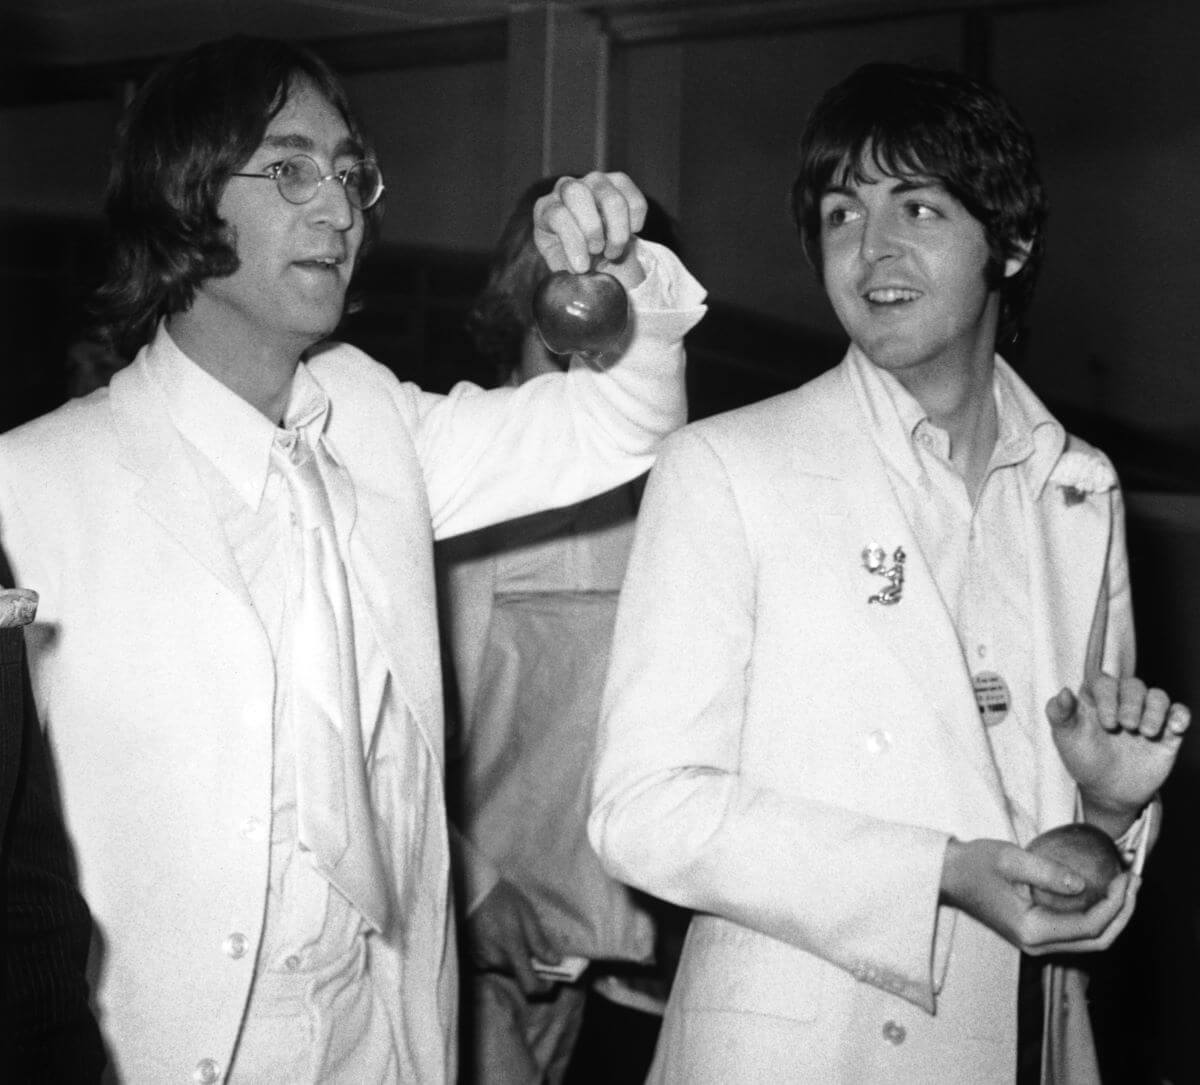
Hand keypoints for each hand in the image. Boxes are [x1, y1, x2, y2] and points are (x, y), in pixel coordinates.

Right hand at [466, 878, 560, 994]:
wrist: (471, 889)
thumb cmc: (501, 898)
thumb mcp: (526, 914)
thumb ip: (539, 941)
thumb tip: (554, 961)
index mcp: (511, 948)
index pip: (530, 985)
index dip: (543, 986)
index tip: (551, 979)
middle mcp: (495, 960)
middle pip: (519, 976)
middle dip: (529, 967)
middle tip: (535, 949)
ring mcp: (482, 960)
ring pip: (506, 970)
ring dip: (514, 961)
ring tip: (515, 937)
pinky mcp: (474, 958)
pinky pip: (494, 964)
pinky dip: (501, 956)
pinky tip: (501, 937)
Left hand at [533, 172, 648, 287]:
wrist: (601, 258)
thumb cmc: (578, 266)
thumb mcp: (567, 276)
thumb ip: (567, 281)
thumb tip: (576, 296)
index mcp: (545, 211)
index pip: (556, 214)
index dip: (572, 241)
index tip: (582, 268)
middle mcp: (566, 190)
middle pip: (576, 192)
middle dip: (592, 227)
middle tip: (598, 252)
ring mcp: (593, 182)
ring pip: (610, 196)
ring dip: (618, 232)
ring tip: (614, 253)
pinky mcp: (619, 182)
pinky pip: (634, 197)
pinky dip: (636, 222)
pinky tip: (629, 236)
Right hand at [940, 837, 1136, 954]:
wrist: (949, 874)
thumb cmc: (975, 864)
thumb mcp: (1010, 859)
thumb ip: (1047, 872)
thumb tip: (1084, 884)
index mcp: (1032, 931)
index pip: (1089, 926)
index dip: (1115, 904)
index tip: (1126, 876)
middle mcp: (1038, 944)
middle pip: (1097, 941)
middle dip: (1123, 913)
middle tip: (1134, 881)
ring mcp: (1038, 942)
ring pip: (1090, 940)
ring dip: (1114, 915)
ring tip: (1125, 885)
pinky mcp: (1038, 932)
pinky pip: (1078, 932)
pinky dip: (1097, 914)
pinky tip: (1103, 891)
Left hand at [1047, 675, 1190, 836]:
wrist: (1109, 791)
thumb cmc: (1084, 759)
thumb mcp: (1066, 739)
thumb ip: (1060, 714)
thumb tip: (1063, 691)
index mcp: (1097, 699)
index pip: (1104, 682)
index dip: (1107, 696)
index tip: (1105, 722)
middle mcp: (1123, 703)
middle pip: (1133, 686)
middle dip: (1131, 704)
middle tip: (1126, 726)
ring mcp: (1146, 716)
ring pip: (1157, 696)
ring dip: (1155, 709)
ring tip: (1145, 732)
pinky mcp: (1167, 732)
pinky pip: (1179, 713)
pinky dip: (1181, 715)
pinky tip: (1176, 726)